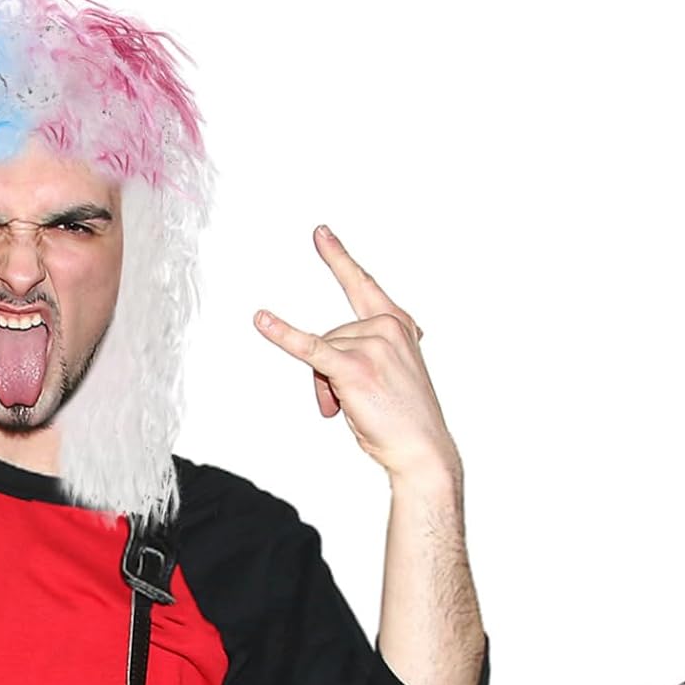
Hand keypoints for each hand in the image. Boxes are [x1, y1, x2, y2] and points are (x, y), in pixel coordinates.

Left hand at [253, 226, 457, 480]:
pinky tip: (262, 320)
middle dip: (331, 373)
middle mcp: (387, 328)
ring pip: (322, 355)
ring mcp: (372, 344)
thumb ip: (370, 352)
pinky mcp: (353, 366)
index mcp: (399, 326)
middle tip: (349, 403)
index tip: (320, 234)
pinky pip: (309, 347)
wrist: (422, 449)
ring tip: (351, 410)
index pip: (363, 286)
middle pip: (332, 334)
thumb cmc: (407, 419)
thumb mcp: (392, 374)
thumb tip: (329, 364)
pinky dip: (283, 335)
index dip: (339, 260)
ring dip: (327, 389)